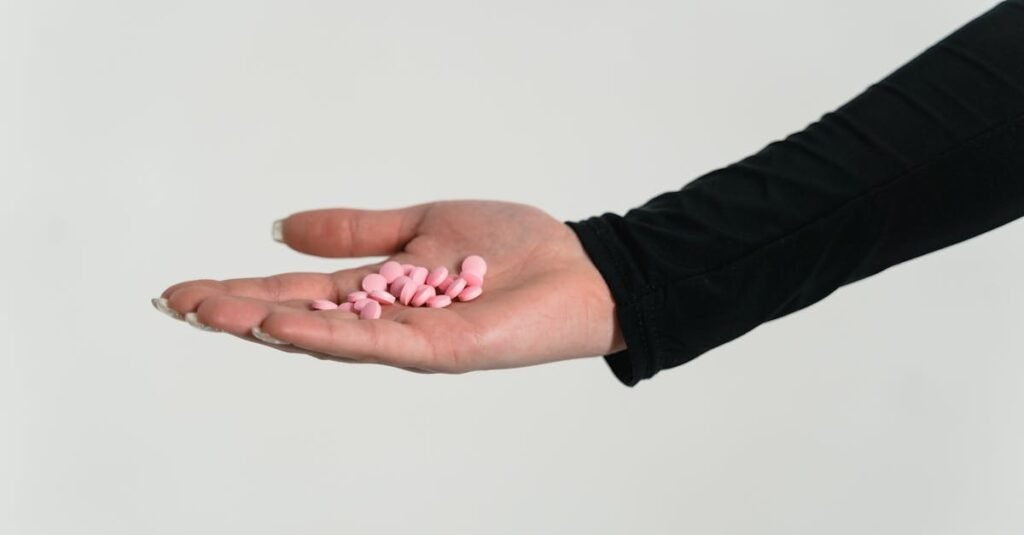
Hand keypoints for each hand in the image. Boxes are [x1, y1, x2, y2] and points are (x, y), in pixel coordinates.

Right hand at [154, 200, 623, 373]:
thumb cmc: (510, 248)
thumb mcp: (422, 224)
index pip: (298, 289)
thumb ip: (357, 232)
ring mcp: (409, 339)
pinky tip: (287, 325)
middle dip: (239, 311)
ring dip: (268, 324)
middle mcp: (384, 320)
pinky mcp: (439, 350)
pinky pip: (376, 342)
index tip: (187, 288)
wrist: (577, 270)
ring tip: (214, 314)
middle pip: (300, 317)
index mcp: (379, 289)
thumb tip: (281, 228)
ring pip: (327, 335)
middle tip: (178, 305)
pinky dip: (330, 334)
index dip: (243, 287)